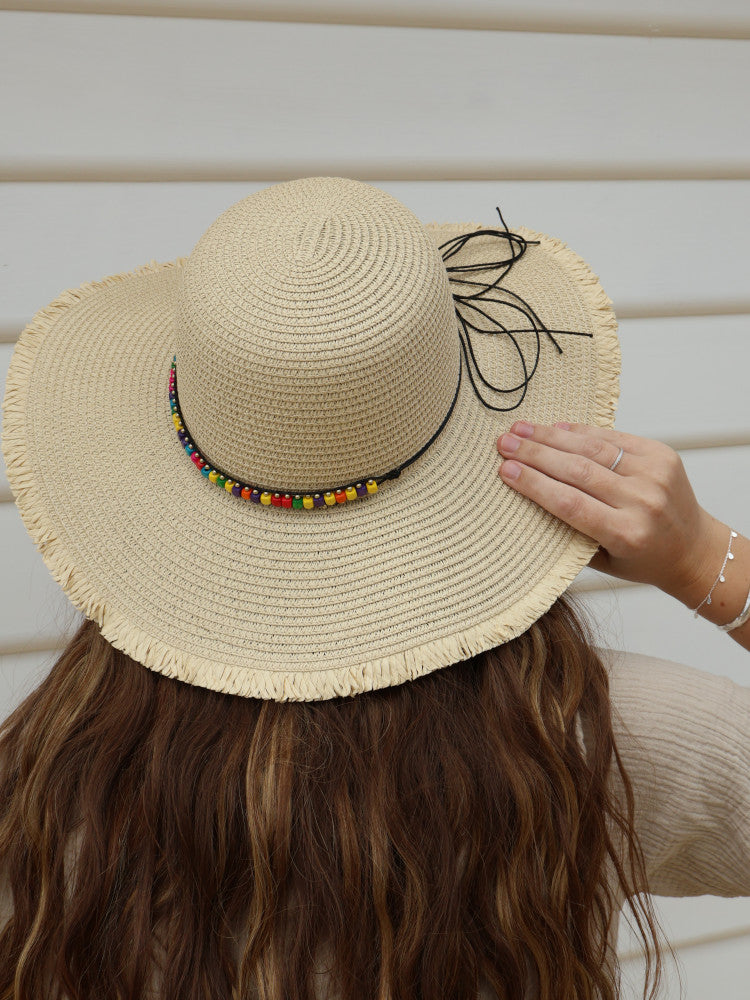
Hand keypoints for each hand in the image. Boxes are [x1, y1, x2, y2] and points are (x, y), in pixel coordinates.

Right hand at [495, 421, 718, 604]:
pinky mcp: (661, 455)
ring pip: (593, 449)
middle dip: (535, 454)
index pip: (570, 503)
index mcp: (626, 533)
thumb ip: (570, 533)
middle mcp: (643, 502)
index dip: (534, 484)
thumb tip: (528, 499)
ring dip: (552, 437)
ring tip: (521, 430)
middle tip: (504, 444)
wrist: (694, 550)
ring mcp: (654, 475)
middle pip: (577, 471)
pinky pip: (614, 438)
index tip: (506, 471)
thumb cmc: (643, 560)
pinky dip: (582, 432)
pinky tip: (556, 428)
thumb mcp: (603, 559)